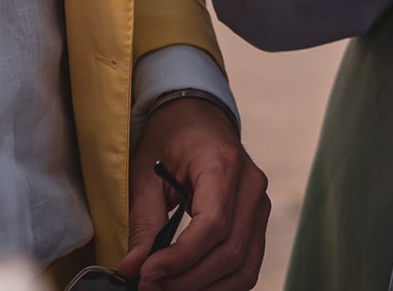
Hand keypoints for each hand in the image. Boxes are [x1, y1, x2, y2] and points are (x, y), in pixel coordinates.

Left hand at [118, 96, 268, 290]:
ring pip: (244, 264)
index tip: (147, 273)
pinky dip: (222, 284)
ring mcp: (259, 202)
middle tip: (150, 286)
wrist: (197, 117)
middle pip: (230, 250)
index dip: (181, 257)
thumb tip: (133, 268)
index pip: (213, 223)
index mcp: (222, 164)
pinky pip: (248, 263)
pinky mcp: (257, 219)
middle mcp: (250, 184)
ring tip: (168, 288)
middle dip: (188, 279)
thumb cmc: (170, 140)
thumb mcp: (145, 174)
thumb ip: (143, 223)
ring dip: (205, 287)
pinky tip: (192, 284)